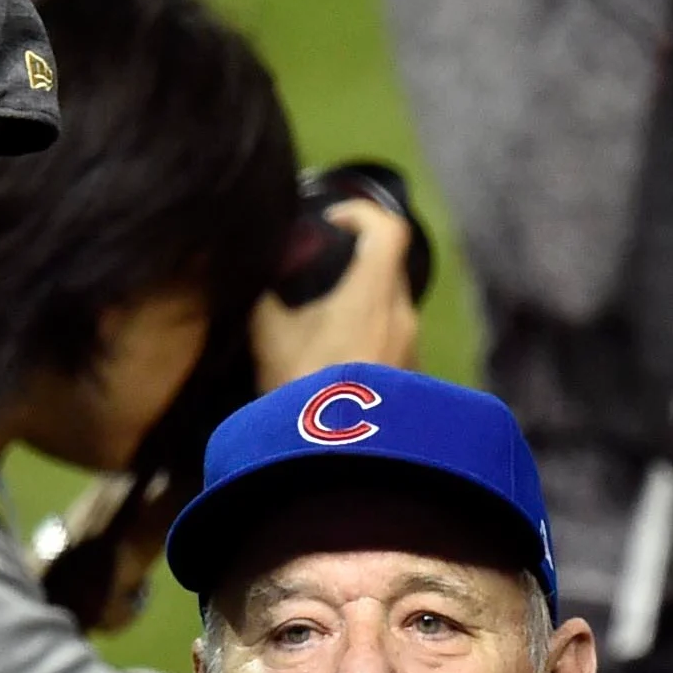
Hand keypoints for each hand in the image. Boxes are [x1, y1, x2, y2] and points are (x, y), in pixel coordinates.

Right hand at [248, 198, 424, 391]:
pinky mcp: (413, 380)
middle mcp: (402, 316)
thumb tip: (259, 277)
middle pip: (390, 266)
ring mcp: (412, 350)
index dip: (362, 213)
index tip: (335, 222)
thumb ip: (265, 298)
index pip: (389, 228)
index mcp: (372, 294)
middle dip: (359, 261)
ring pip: (393, 306)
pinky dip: (371, 336)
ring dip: (364, 304)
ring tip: (326, 325)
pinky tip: (339, 362)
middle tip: (323, 273)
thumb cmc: (301, 391)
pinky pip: (395, 340)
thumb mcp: (268, 337)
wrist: (335, 459)